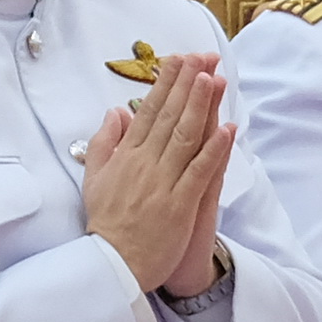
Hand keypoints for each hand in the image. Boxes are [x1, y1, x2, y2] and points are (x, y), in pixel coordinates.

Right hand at [81, 52, 233, 297]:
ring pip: (184, 137)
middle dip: (187, 83)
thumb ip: (103, 143)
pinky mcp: (179, 205)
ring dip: (201, 106)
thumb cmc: (106, 223)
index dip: (166, 83)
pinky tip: (227, 129)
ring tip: (214, 79)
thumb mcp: (93, 178)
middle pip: (169, 116)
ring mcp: (163, 184)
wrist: (112, 265)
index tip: (180, 59)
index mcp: (126, 156)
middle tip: (203, 56)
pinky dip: (214, 150)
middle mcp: (144, 164)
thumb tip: (115, 112)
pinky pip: (199, 172)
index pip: (148, 111)